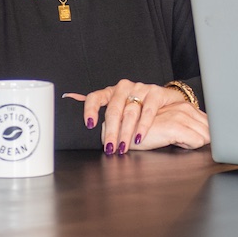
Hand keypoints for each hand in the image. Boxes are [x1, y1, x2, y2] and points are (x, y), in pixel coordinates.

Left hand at [65, 81, 204, 154]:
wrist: (168, 101)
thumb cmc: (139, 107)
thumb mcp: (119, 109)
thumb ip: (98, 108)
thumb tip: (69, 98)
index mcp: (111, 92)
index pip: (95, 97)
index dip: (90, 110)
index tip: (90, 125)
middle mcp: (124, 88)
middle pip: (114, 110)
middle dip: (111, 131)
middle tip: (110, 148)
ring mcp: (140, 88)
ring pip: (130, 112)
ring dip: (126, 133)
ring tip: (123, 147)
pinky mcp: (156, 92)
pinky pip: (148, 111)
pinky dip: (143, 126)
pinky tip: (139, 137)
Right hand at [134, 101, 210, 150]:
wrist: (125, 132)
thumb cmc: (145, 131)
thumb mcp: (169, 124)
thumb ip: (185, 126)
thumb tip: (204, 137)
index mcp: (184, 106)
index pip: (209, 122)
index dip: (204, 134)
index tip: (195, 140)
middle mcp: (184, 108)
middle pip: (211, 129)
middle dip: (203, 140)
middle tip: (186, 142)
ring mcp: (180, 116)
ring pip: (206, 135)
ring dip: (195, 143)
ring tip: (180, 142)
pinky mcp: (174, 127)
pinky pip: (197, 141)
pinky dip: (190, 146)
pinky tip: (174, 144)